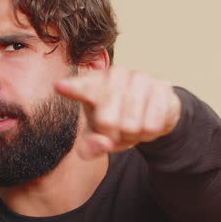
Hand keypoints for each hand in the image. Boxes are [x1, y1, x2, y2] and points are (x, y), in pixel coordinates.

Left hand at [54, 65, 181, 158]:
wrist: (149, 114)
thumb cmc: (115, 124)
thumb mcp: (97, 138)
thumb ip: (90, 147)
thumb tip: (102, 143)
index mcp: (92, 84)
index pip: (80, 88)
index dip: (71, 89)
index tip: (59, 86)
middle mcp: (114, 74)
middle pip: (108, 122)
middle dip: (114, 135)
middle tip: (118, 130)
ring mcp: (139, 77)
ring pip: (132, 125)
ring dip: (134, 134)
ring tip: (134, 125)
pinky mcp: (161, 85)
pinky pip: (152, 124)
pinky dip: (150, 132)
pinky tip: (149, 120)